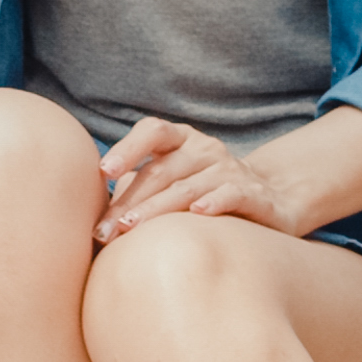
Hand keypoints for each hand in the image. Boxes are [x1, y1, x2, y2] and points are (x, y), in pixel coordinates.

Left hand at [96, 117, 302, 240]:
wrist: (270, 199)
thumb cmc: (203, 193)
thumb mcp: (173, 182)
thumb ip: (138, 188)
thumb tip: (91, 218)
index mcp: (181, 139)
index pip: (152, 131)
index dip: (127, 148)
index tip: (104, 172)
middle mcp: (205, 148)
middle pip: (161, 171)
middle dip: (128, 201)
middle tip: (104, 230)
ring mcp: (230, 168)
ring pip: (187, 188)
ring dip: (156, 209)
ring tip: (130, 228)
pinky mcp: (254, 193)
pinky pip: (231, 194)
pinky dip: (213, 203)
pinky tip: (197, 214)